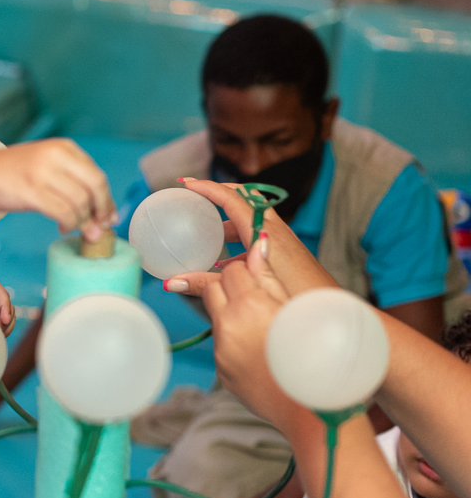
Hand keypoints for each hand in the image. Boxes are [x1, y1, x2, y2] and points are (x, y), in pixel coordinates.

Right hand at [0, 139, 115, 235]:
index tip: (108, 216)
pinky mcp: (31, 191)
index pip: (97, 176)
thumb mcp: (48, 163)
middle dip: (101, 211)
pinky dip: (69, 224)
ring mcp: (43, 173)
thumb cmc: (15, 172)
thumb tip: (100, 211)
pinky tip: (63, 227)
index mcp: (64, 148)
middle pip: (95, 187)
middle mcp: (56, 157)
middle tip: (100, 227)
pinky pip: (62, 213)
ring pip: (80, 202)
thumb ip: (72, 180)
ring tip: (76, 228)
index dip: (107, 200)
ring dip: (83, 222)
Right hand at [168, 179, 335, 296]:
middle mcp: (275, 230)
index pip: (232, 198)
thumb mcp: (241, 288)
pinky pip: (257, 237)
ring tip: (207, 233)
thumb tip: (172, 283)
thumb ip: (206, 284)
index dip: (207, 187)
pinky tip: (227, 265)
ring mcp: (282, 241)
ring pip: (251, 219)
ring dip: (228, 221)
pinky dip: (239, 242)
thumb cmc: (290, 299)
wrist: (324, 314)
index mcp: (265, 231)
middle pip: (243, 199)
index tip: (186, 183)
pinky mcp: (285, 254)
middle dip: (218, 194)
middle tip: (196, 196)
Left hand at [196, 234, 302, 431]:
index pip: (234, 271)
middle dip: (230, 287)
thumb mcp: (299, 309)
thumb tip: (257, 245)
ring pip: (216, 318)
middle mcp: (229, 327)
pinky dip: (236, 341)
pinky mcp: (222, 372)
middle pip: (214, 289)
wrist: (316, 412)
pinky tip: (261, 350)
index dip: (247, 271)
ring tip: (260, 324)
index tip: (259, 277)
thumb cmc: (319, 355)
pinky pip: (222, 346)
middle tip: (254, 295)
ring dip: (231, 314)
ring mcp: (222, 352)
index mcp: (250, 306)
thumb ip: (271, 278)